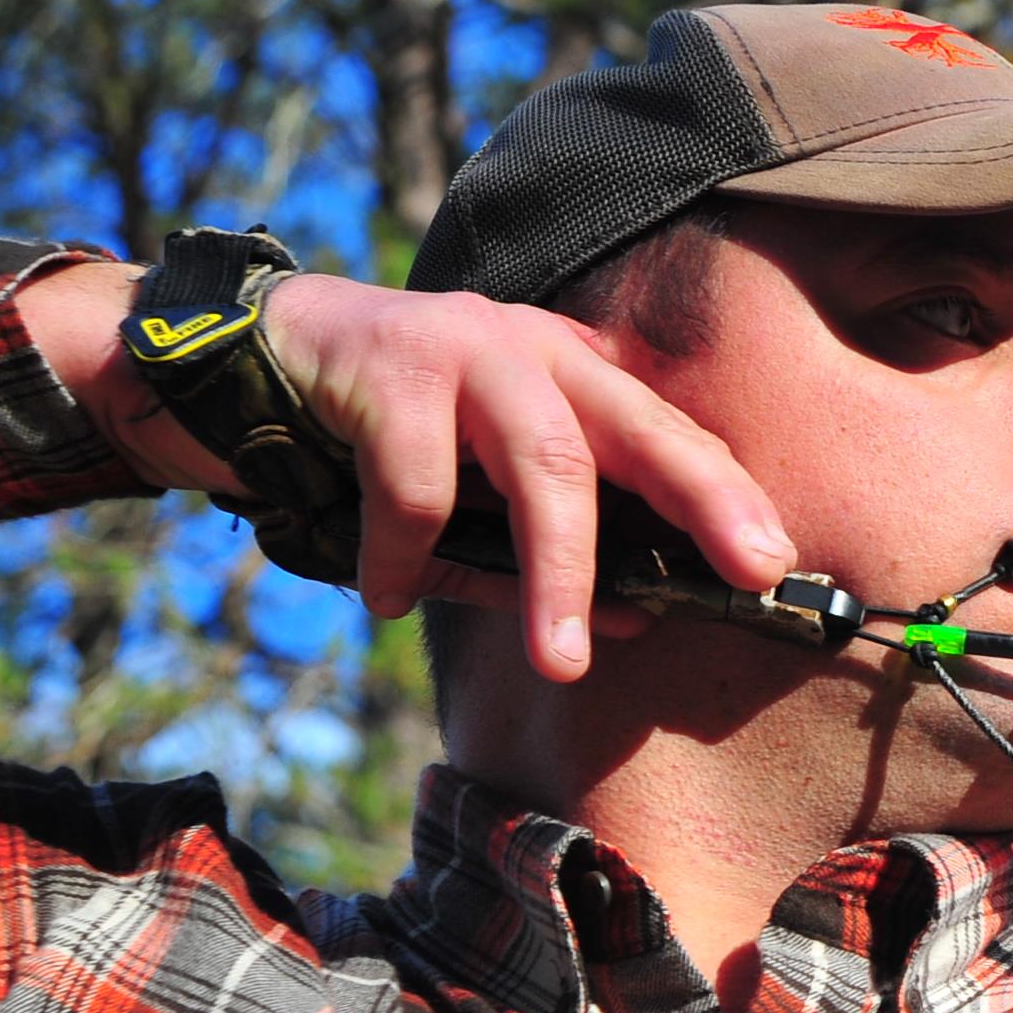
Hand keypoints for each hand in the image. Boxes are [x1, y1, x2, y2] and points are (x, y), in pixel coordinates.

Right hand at [35, 256, 796, 682]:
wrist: (232, 359)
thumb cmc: (370, 443)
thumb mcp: (470, 504)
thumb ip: (542, 558)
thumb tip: (639, 620)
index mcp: (565, 375)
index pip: (670, 433)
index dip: (729, 495)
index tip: (780, 565)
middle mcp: (530, 350)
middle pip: (640, 428)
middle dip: (705, 501)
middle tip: (752, 573)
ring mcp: (461, 348)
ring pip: (543, 464)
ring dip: (558, 572)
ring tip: (560, 664)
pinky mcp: (385, 365)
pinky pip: (417, 483)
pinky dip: (405, 555)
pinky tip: (386, 598)